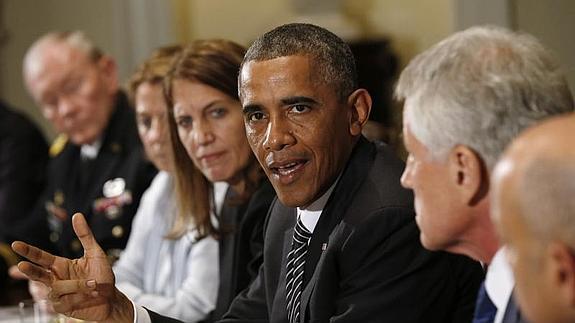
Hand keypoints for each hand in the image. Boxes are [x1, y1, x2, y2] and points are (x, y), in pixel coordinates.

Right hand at [11, 213, 133, 322]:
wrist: (111, 298)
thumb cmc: (102, 275)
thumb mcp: (95, 253)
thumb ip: (85, 235)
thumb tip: (76, 215)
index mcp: (60, 265)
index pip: (41, 257)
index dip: (28, 251)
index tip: (16, 244)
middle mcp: (56, 279)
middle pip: (38, 274)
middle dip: (29, 271)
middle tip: (21, 265)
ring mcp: (58, 294)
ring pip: (57, 288)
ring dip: (77, 285)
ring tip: (93, 284)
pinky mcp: (62, 307)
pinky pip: (65, 301)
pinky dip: (80, 296)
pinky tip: (91, 295)